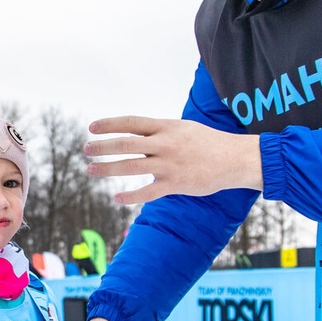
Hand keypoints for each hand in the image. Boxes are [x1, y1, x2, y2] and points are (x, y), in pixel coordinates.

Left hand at [84, 116, 262, 205]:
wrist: (235, 159)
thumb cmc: (208, 143)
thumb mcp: (183, 129)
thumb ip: (161, 132)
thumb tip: (138, 134)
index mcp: (166, 127)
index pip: (131, 122)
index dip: (109, 124)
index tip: (92, 128)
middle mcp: (165, 143)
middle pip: (126, 144)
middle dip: (103, 146)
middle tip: (86, 149)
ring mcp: (170, 164)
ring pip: (132, 166)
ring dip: (109, 168)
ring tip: (92, 170)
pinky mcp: (176, 184)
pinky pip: (148, 192)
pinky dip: (131, 196)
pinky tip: (117, 198)